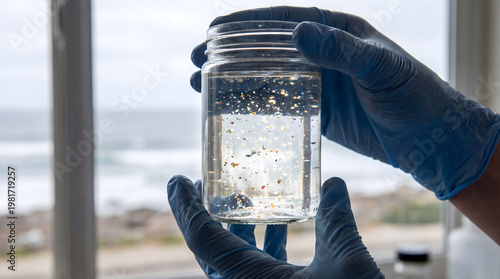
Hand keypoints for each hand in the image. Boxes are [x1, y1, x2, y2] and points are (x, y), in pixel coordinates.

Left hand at [167, 175, 383, 278]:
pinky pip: (254, 267)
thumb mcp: (346, 264)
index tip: (177, 180)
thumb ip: (336, 221)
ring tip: (245, 198)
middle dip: (206, 212)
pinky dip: (261, 243)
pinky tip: (279, 225)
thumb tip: (333, 184)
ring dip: (236, 227)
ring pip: (232, 257)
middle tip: (210, 184)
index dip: (185, 206)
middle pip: (210, 246)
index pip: (201, 238)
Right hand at [190, 6, 499, 199]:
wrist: (428, 138)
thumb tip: (298, 31)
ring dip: (236, 80)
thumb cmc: (413, 95)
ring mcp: (318, 84)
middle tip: (198, 61)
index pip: (285, 20)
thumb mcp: (380, 67)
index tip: (213, 30)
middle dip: (231, 53)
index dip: (246, 24)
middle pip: (268, 48)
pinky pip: (281, 105)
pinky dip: (256, 105)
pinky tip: (232, 110)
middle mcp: (323, 54)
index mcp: (338, 32)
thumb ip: (341, 50)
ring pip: (269, 77)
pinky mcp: (317, 112)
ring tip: (203, 86)